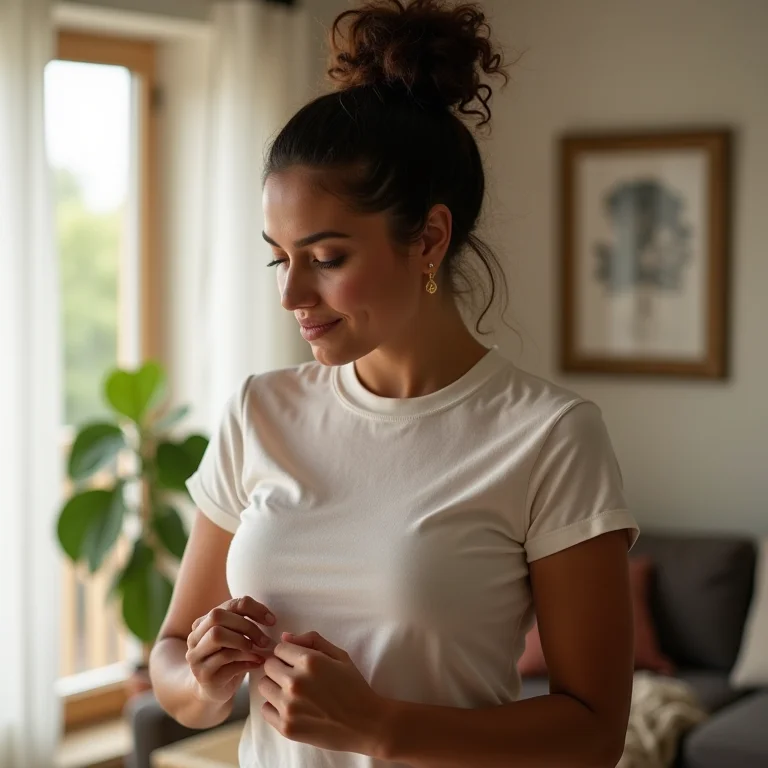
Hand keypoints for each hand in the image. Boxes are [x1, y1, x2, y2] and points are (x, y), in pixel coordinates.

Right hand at [186, 596, 275, 703]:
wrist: (213, 691)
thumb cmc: (229, 660)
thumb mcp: (235, 639)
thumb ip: (245, 625)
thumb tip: (270, 619)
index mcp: (204, 622)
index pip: (230, 604)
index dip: (254, 609)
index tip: (272, 620)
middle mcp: (195, 637)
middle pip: (218, 616)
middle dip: (247, 626)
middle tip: (265, 640)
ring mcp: (196, 656)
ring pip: (217, 636)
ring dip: (244, 642)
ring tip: (259, 651)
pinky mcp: (203, 675)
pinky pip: (225, 660)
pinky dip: (246, 659)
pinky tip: (257, 663)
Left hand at [258, 631, 389, 756]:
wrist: (365, 723)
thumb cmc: (354, 686)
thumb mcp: (340, 655)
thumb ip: (312, 641)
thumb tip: (285, 636)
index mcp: (309, 661)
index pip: (279, 648)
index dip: (288, 652)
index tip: (296, 660)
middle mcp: (295, 682)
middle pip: (268, 665)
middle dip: (280, 667)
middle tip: (294, 675)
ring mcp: (289, 706)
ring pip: (263, 686)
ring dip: (275, 686)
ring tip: (292, 692)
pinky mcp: (286, 727)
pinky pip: (265, 710)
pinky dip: (274, 707)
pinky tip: (291, 707)